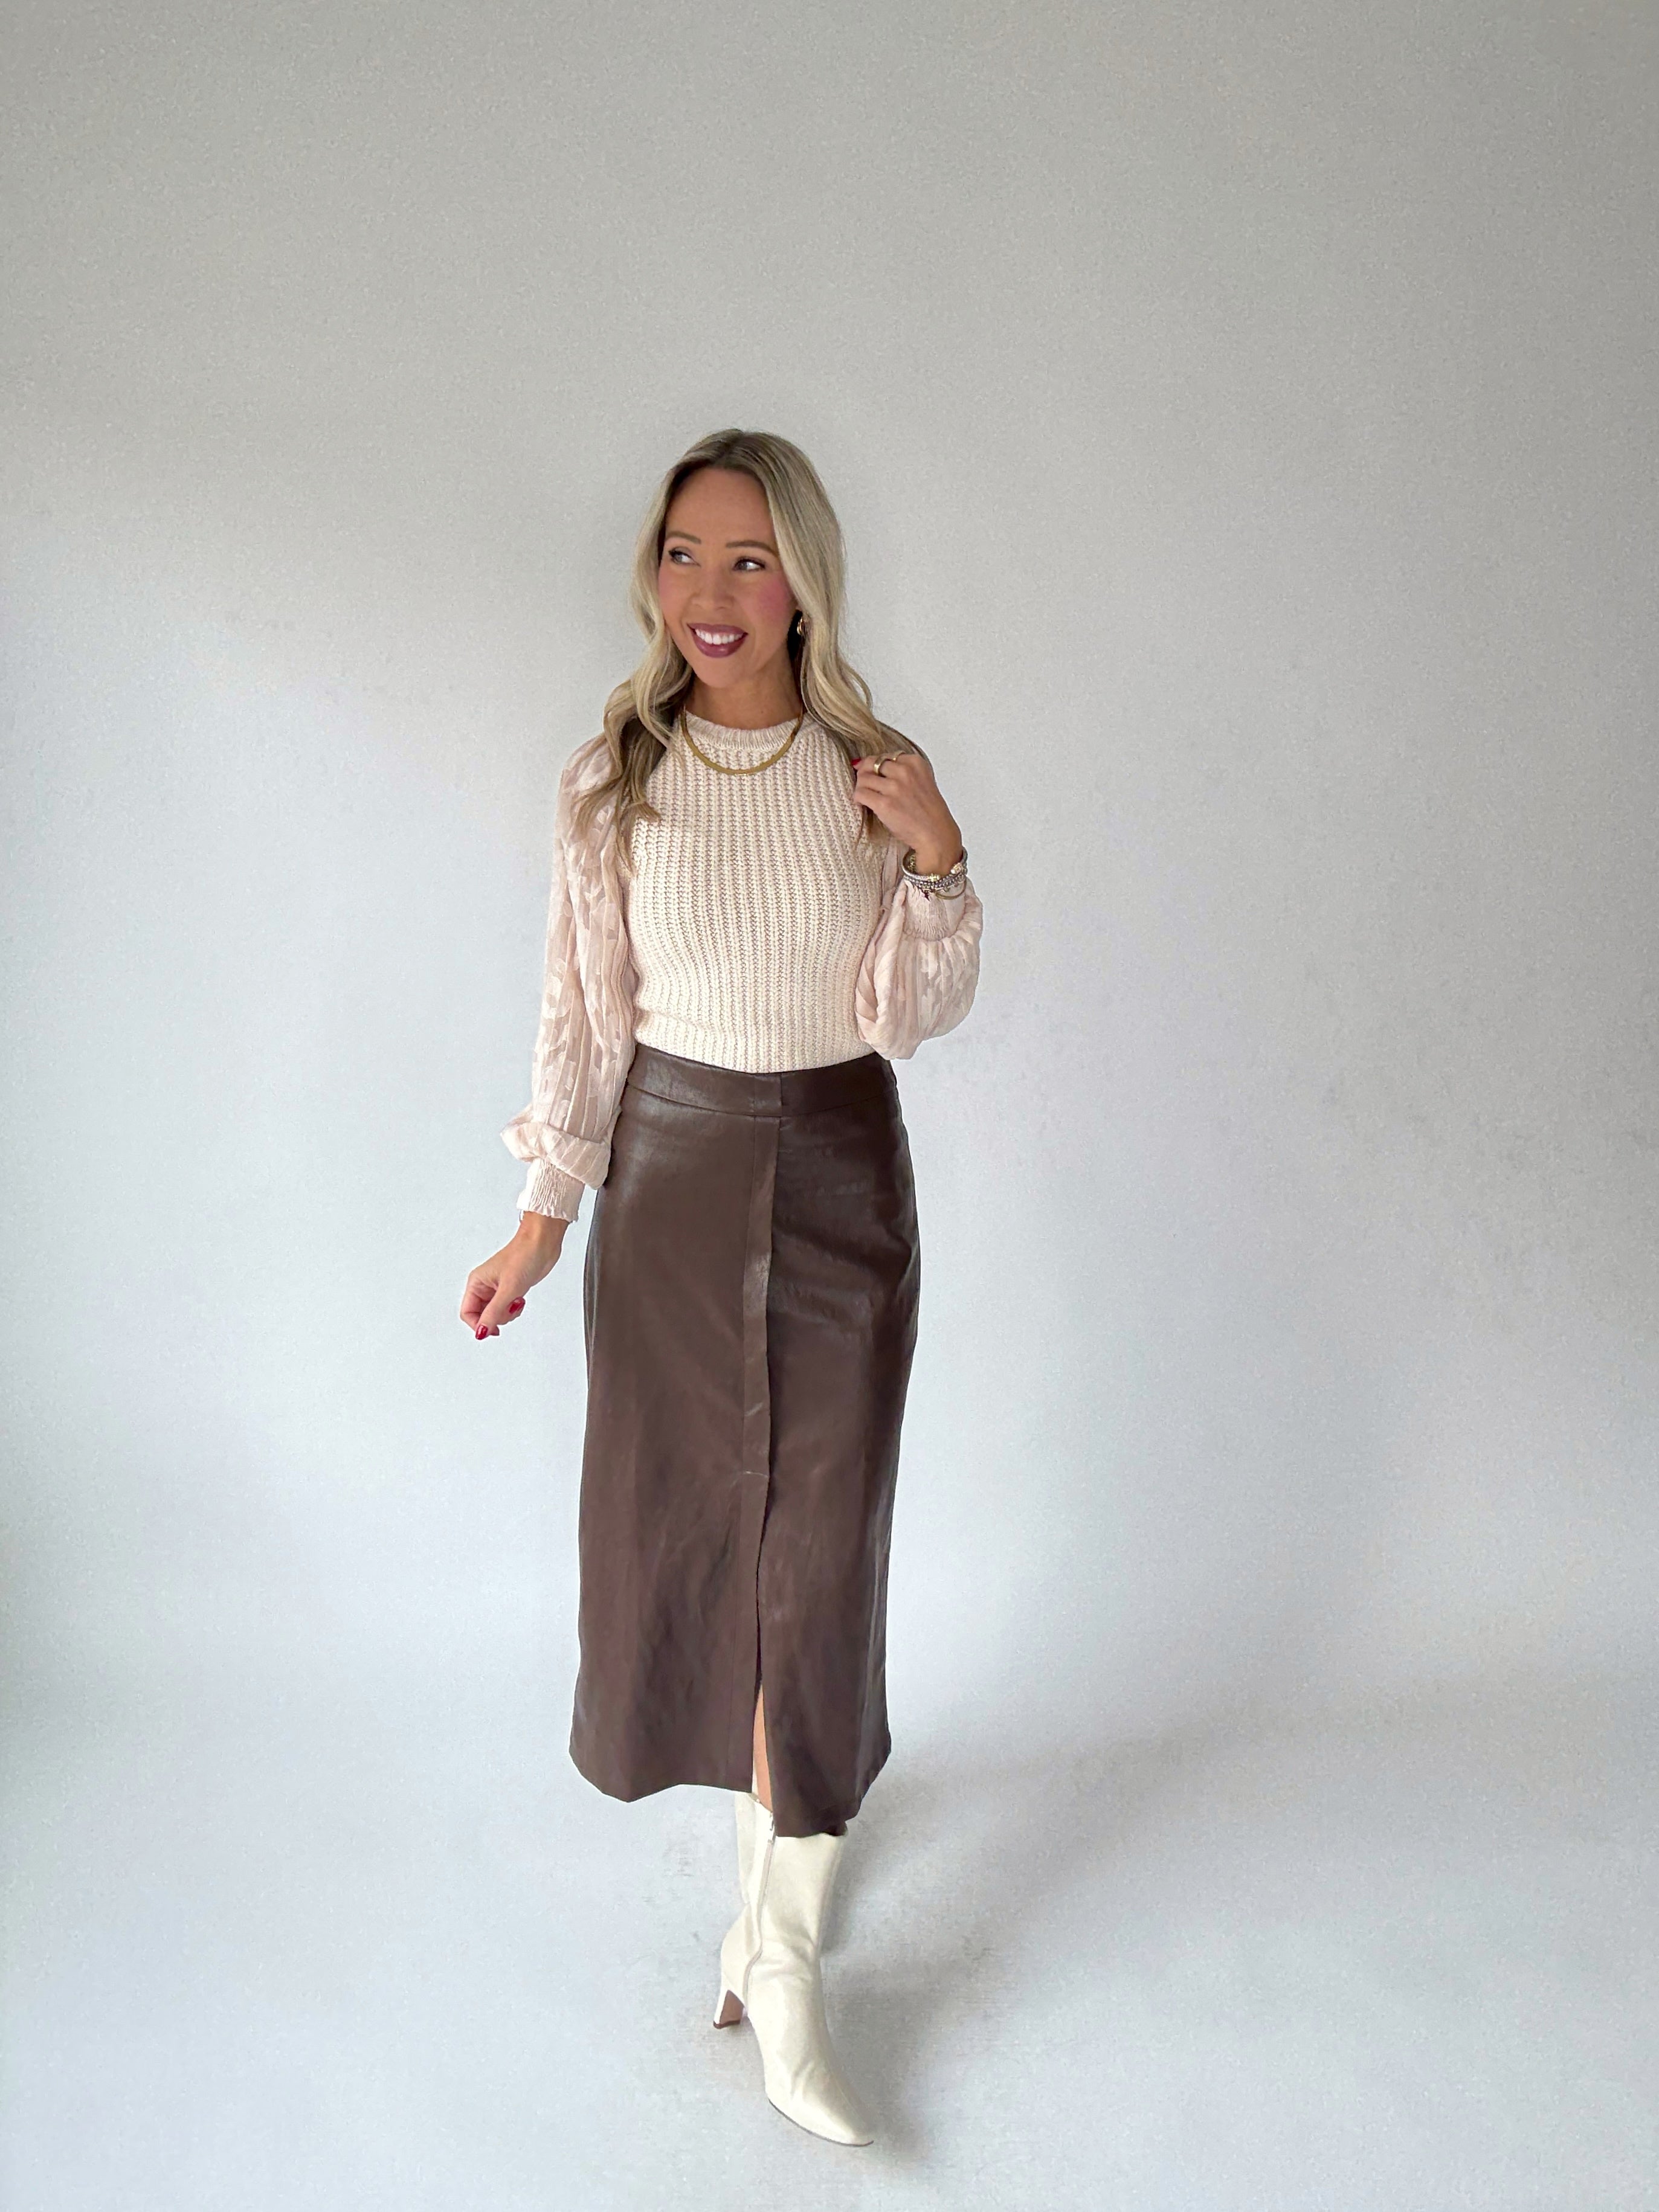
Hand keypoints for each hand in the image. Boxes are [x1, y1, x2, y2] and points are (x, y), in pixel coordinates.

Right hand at [460, 1213, 567, 1338]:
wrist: (542, 1244)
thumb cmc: (523, 1256)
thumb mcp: (508, 1289)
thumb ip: (493, 1312)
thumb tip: (481, 1332)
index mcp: (476, 1283)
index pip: (467, 1313)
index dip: (478, 1325)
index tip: (492, 1330)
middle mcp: (484, 1286)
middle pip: (482, 1315)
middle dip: (497, 1317)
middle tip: (509, 1308)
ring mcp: (498, 1288)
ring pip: (496, 1313)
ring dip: (508, 1313)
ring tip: (516, 1300)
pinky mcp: (510, 1289)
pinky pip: (507, 1308)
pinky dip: (514, 1308)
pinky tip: (520, 1298)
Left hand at [849, 750, 962, 874]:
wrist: (936, 834)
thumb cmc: (929, 812)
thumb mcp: (922, 781)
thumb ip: (903, 771)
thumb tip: (870, 764)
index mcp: (915, 763)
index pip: (884, 756)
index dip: (875, 766)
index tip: (874, 775)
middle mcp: (905, 772)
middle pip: (872, 763)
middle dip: (865, 774)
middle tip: (866, 785)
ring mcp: (894, 788)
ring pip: (863, 778)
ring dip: (861, 787)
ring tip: (865, 796)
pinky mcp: (885, 804)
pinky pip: (860, 793)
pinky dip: (858, 798)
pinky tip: (862, 804)